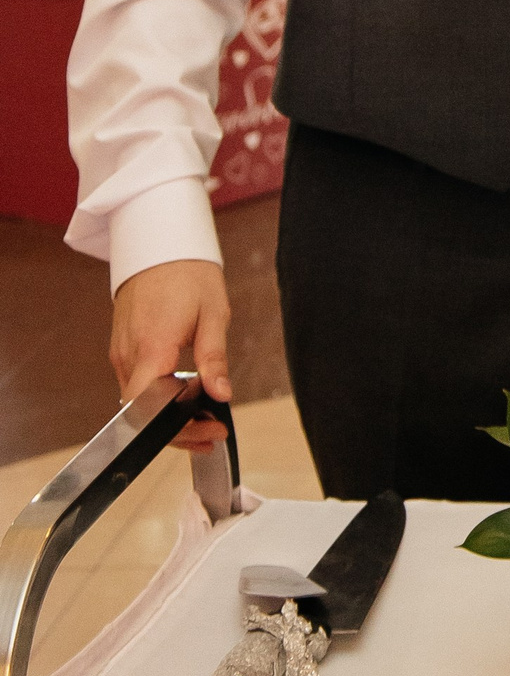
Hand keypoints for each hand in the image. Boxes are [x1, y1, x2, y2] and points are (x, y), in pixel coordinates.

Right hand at [109, 259, 231, 448]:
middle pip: (143, 414)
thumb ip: (214, 358)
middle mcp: (129, 354)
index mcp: (153, 346)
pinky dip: (157, 400)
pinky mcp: (122, 349)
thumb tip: (221, 394)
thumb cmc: (187, 272)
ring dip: (168, 418)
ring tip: (204, 419)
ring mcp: (121, 352)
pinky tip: (183, 397)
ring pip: (138, 403)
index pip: (151, 408)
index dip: (178, 428)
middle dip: (177, 431)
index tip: (209, 432)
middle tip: (212, 433)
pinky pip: (136, 386)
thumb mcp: (214, 313)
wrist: (158, 242)